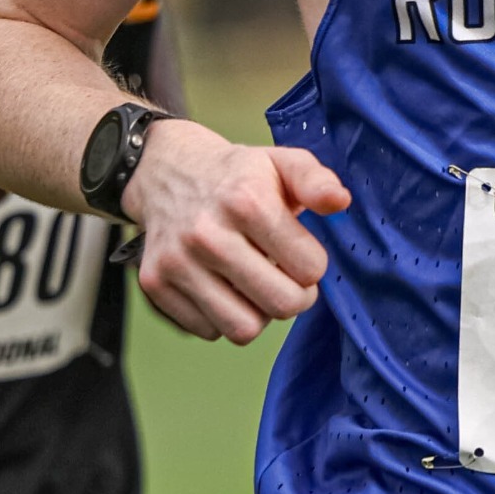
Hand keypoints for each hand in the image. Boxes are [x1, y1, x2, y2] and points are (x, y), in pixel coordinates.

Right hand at [121, 119, 350, 343]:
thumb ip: (316, 181)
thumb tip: (340, 203)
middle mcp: (207, 233)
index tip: (303, 253)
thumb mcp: (282, 162)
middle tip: (290, 279)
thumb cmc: (238, 174)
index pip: (309, 269)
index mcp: (246, 200)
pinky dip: (223, 316)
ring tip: (256, 283)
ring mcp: (177, 261)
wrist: (169, 172)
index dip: (314, 265)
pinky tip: (224, 285)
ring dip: (259, 313)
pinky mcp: (154, 283)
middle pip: (280, 304)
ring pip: (242, 329)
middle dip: (296, 297)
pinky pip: (207, 331)